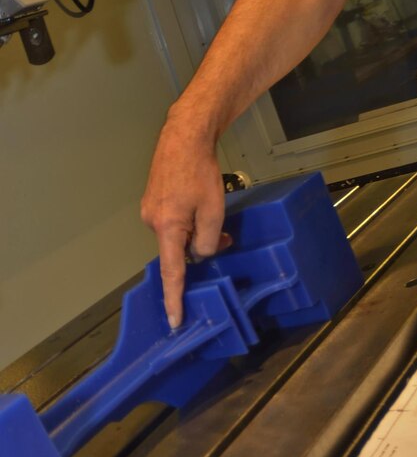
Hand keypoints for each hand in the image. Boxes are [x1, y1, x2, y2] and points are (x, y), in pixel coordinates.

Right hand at [140, 112, 226, 328]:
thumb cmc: (200, 172)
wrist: (184, 136)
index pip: (171, 273)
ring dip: (196, 231)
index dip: (174, 299)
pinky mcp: (154, 199)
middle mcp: (152, 222)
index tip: (175, 320)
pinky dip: (189, 220)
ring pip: (177, 234)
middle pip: (177, 250)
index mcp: (166, 228)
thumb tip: (200, 253)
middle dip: (200, 248)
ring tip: (216, 213)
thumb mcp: (214, 210)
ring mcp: (150, 210)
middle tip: (226, 237)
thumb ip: (208, 240)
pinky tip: (201, 203)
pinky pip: (174, 221)